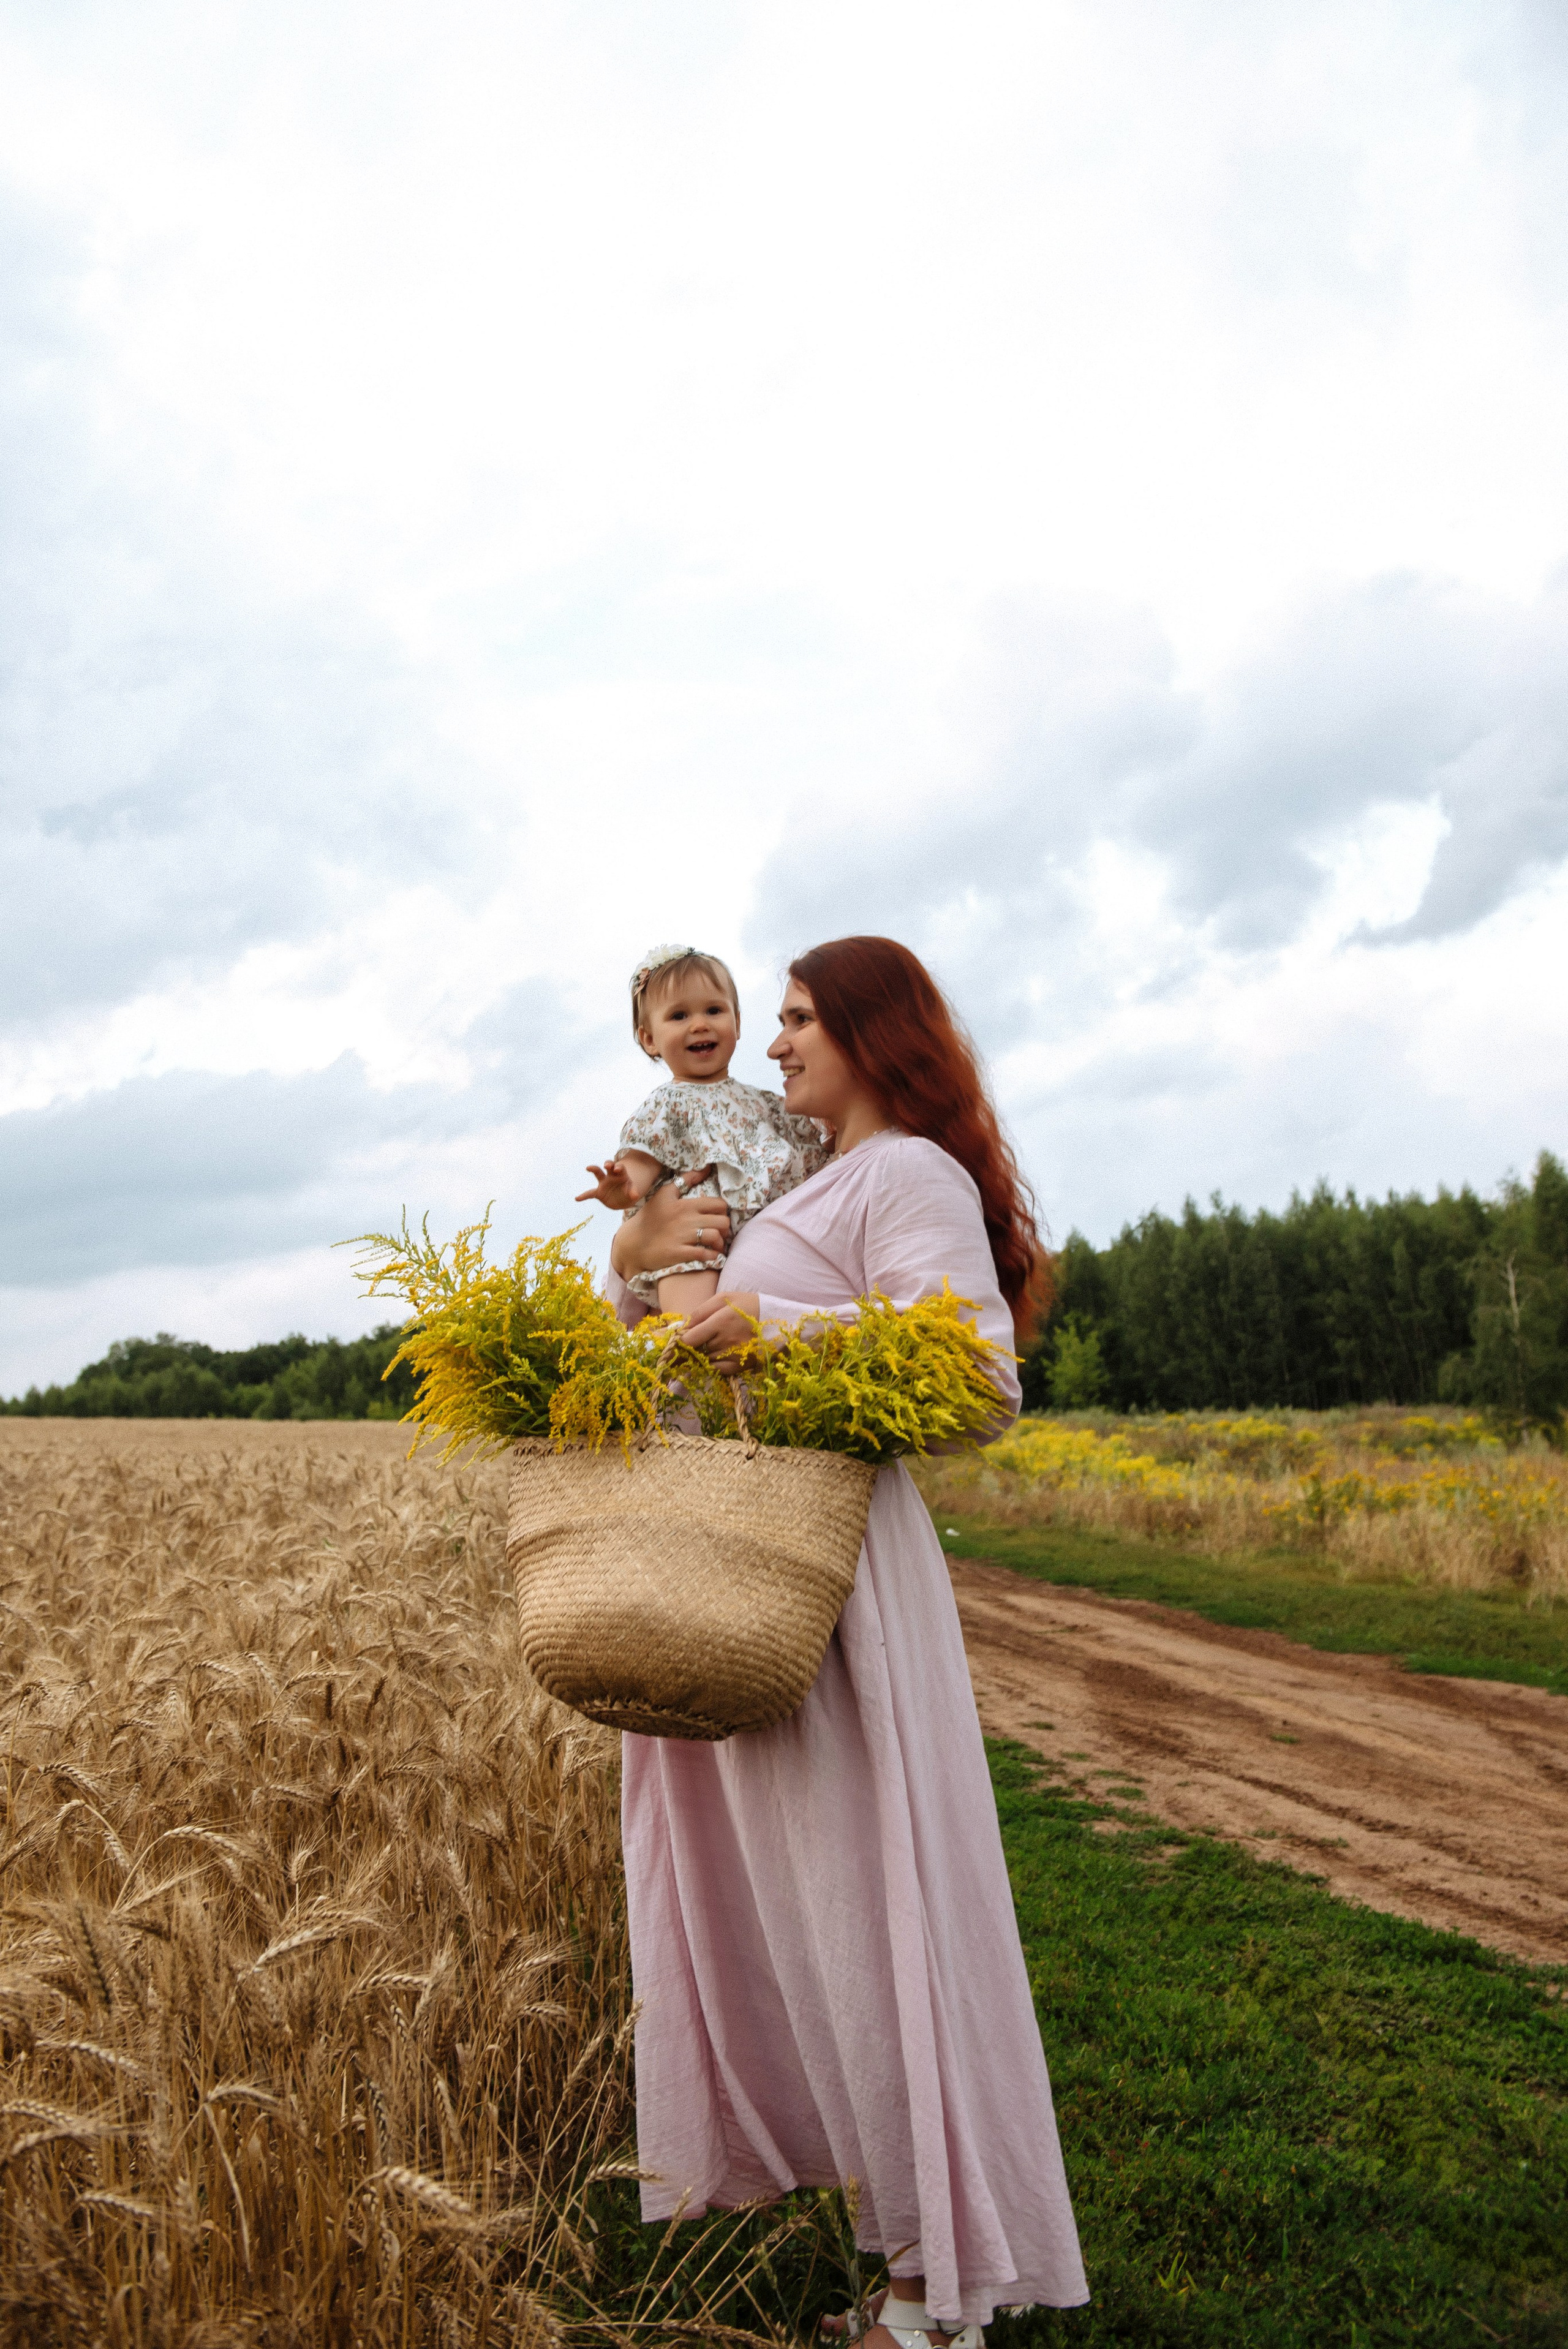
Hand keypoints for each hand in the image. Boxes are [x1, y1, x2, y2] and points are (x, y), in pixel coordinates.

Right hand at [575, 1157, 641, 1209]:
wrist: (623, 1201)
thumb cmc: (629, 1194)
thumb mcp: (632, 1194)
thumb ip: (633, 1192)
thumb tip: (635, 1195)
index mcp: (621, 1175)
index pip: (620, 1168)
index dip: (618, 1168)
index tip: (617, 1169)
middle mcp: (611, 1176)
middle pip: (609, 1166)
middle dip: (608, 1164)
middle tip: (607, 1165)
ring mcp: (604, 1183)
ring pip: (598, 1173)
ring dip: (594, 1169)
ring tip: (588, 1167)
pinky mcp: (599, 1192)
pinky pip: (590, 1193)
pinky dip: (584, 1196)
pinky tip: (577, 1198)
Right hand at [609, 1172, 731, 1279]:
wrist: (633, 1243)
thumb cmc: (650, 1217)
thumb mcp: (665, 1193)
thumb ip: (686, 1179)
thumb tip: (706, 1168)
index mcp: (686, 1205)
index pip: (719, 1204)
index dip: (723, 1211)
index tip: (718, 1217)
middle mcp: (687, 1220)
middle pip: (722, 1222)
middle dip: (725, 1229)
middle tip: (720, 1233)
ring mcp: (683, 1237)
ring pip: (715, 1237)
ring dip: (720, 1243)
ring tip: (716, 1245)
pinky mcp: (679, 1253)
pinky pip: (704, 1254)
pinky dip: (711, 1256)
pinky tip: (710, 1255)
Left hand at [681, 1291, 762, 1366]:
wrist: (778, 1320)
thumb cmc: (748, 1305)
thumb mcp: (725, 1298)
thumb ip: (701, 1310)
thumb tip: (684, 1326)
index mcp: (720, 1322)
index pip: (689, 1339)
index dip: (682, 1340)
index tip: (683, 1337)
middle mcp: (725, 1341)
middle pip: (696, 1350)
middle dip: (695, 1345)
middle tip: (701, 1337)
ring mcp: (732, 1355)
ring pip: (705, 1359)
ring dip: (705, 1353)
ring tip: (716, 1342)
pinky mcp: (739, 1366)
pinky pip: (716, 1370)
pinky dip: (713, 1363)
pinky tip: (719, 1354)